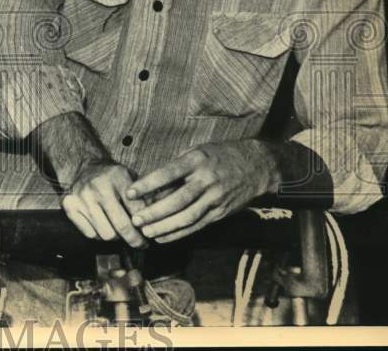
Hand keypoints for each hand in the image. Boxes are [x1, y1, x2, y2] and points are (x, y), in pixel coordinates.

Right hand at [60, 160, 147, 247]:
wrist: (87, 167)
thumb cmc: (114, 177)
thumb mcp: (132, 179)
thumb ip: (146, 198)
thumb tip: (159, 221)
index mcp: (118, 177)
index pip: (137, 211)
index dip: (145, 227)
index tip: (149, 236)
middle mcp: (98, 187)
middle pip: (121, 227)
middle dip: (134, 240)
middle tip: (140, 244)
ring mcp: (82, 197)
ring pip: (106, 234)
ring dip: (116, 238)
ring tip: (122, 234)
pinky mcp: (70, 206)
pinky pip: (90, 234)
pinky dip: (100, 236)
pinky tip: (106, 228)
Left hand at [125, 140, 276, 242]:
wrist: (258, 166)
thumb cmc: (221, 155)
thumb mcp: (198, 150)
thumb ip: (177, 166)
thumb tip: (152, 183)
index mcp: (197, 160)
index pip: (167, 173)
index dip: (147, 184)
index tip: (129, 192)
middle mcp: (206, 180)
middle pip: (177, 200)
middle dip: (154, 212)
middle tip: (135, 220)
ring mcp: (216, 198)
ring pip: (187, 217)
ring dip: (164, 227)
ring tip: (146, 232)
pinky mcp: (221, 212)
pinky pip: (197, 225)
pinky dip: (179, 233)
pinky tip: (163, 237)